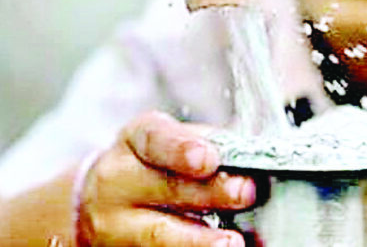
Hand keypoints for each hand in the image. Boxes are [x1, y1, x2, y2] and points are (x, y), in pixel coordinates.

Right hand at [75, 111, 255, 245]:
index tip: (209, 158)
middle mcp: (116, 180)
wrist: (102, 199)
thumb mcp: (172, 140)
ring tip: (233, 242)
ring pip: (157, 233)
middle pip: (163, 187)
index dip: (182, 149)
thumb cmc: (154, 163)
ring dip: (198, 240)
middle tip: (245, 192)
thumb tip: (253, 153)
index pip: (155, 140)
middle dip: (209, 192)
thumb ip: (208, 143)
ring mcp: (114, 223)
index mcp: (134, 140)